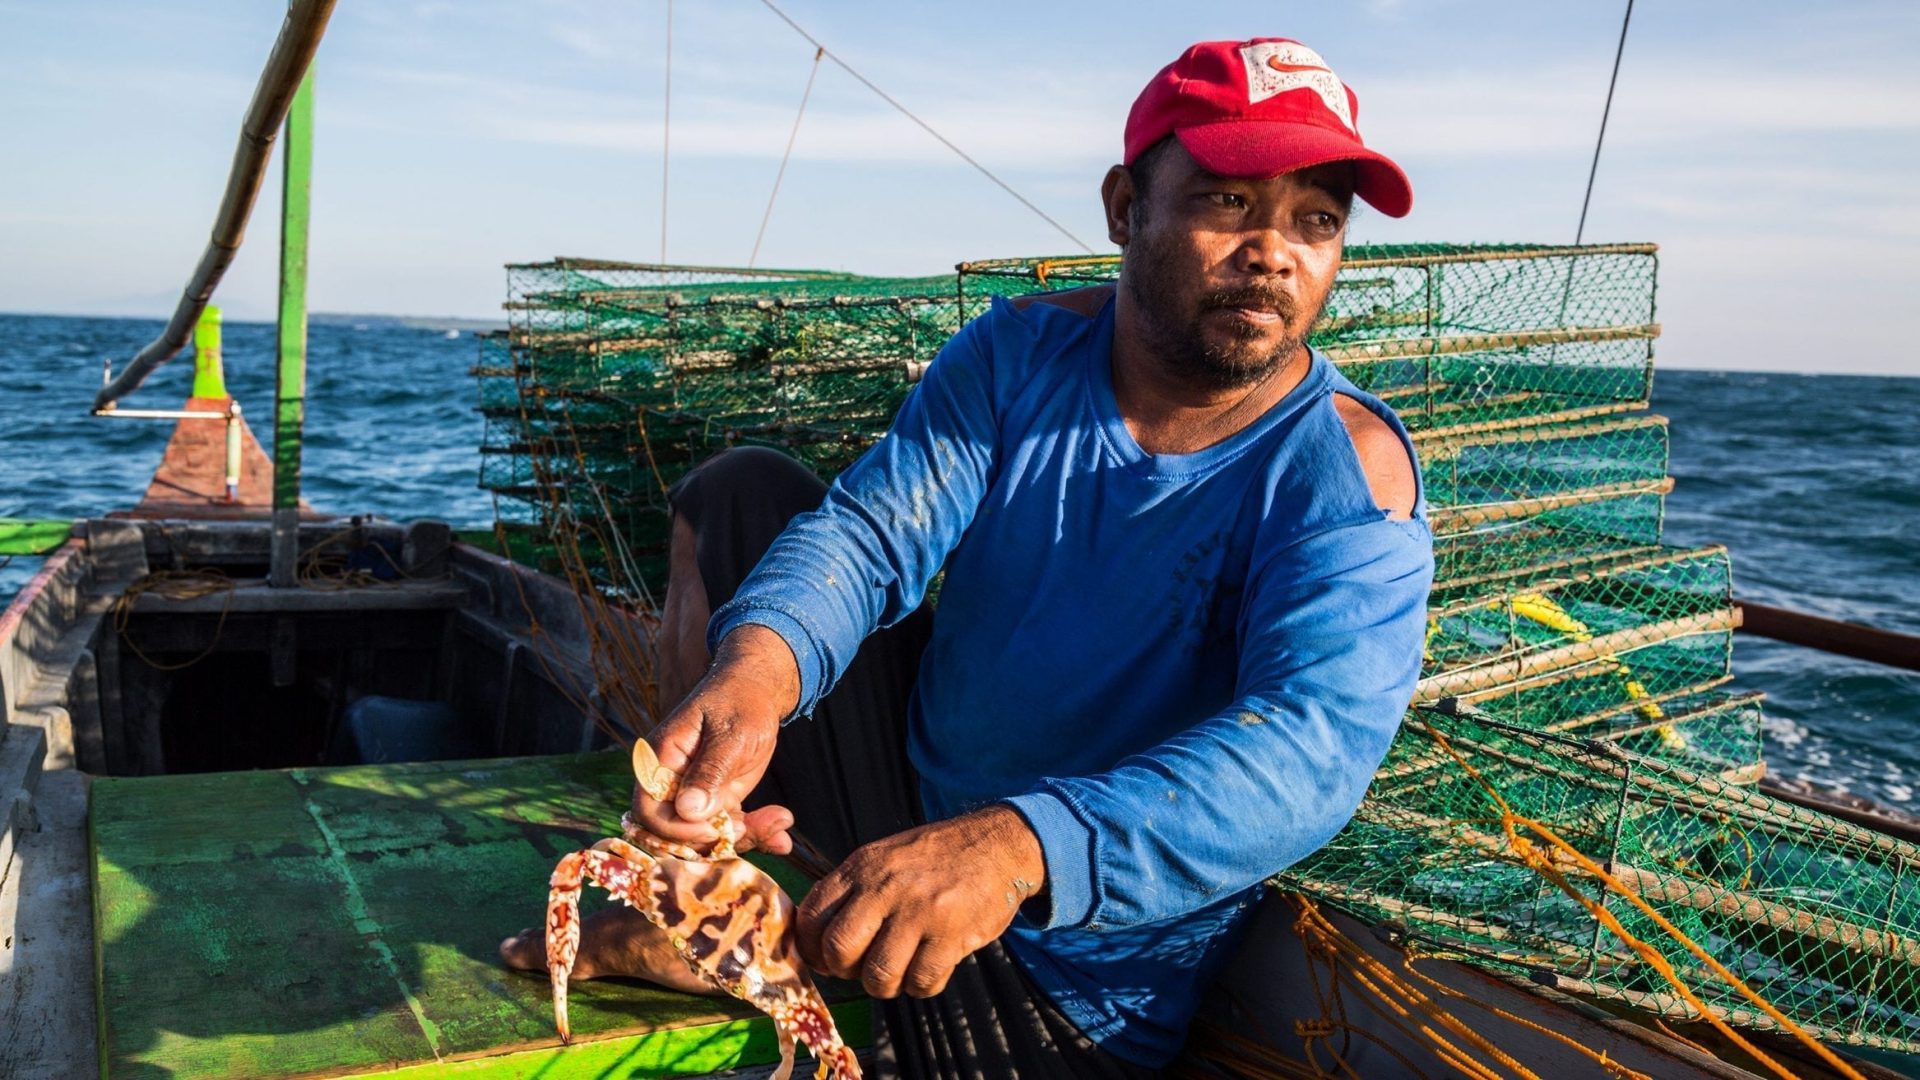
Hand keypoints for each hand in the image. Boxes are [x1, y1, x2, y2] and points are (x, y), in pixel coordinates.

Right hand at [634, 625, 800, 852]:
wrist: (757, 693)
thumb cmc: (738, 702)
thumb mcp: (730, 734)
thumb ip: (710, 771)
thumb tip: (689, 810)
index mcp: (660, 760)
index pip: (649, 811)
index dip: (676, 829)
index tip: (714, 830)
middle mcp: (672, 783)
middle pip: (676, 833)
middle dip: (716, 840)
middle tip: (753, 829)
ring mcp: (695, 795)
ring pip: (708, 837)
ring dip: (744, 839)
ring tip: (780, 829)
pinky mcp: (717, 802)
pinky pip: (730, 830)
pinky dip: (756, 835)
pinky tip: (783, 840)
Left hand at [795, 805, 1044, 998]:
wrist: (996, 844)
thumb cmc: (934, 858)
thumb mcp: (884, 857)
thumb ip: (851, 892)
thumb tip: (818, 944)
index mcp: (862, 867)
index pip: (812, 916)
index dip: (812, 949)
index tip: (827, 958)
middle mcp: (886, 887)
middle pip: (839, 950)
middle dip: (845, 971)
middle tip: (863, 968)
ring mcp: (920, 911)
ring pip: (879, 975)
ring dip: (886, 985)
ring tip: (899, 972)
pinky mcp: (952, 934)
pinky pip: (921, 982)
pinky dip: (921, 986)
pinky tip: (929, 968)